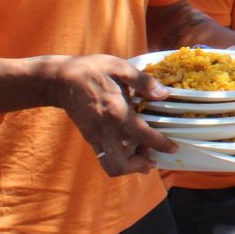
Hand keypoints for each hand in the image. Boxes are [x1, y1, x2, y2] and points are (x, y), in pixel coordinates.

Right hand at [44, 54, 175, 176]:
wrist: (60, 79)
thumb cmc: (93, 70)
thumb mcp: (120, 67)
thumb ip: (143, 81)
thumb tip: (164, 94)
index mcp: (116, 112)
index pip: (143, 136)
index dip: (161, 144)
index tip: (173, 148)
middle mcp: (105, 130)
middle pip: (120, 165)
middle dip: (139, 166)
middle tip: (153, 158)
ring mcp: (94, 136)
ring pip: (110, 165)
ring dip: (128, 165)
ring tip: (143, 154)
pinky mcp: (89, 138)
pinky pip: (104, 157)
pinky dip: (119, 158)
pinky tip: (130, 147)